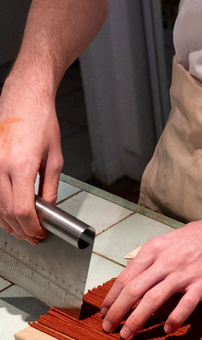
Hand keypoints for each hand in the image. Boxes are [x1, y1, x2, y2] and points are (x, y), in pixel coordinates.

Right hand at [0, 84, 62, 243]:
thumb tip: (49, 209)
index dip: (32, 227)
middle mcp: (0, 167)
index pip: (22, 210)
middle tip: (34, 237)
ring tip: (23, 230)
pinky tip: (9, 215)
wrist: (25, 100)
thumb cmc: (42, 124)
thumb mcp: (55, 159)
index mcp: (21, 166)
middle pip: (6, 212)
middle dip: (21, 230)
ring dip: (8, 223)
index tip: (40, 233)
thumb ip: (50, 188)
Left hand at [101, 214, 201, 338]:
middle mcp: (166, 261)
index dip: (112, 298)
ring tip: (128, 334)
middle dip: (117, 312)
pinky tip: (167, 329)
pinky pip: (185, 305)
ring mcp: (184, 273)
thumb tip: (133, 281)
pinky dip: (174, 319)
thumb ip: (151, 260)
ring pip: (153, 299)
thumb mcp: (168, 242)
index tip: (106, 311)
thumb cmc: (199, 237)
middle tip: (109, 328)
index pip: (125, 277)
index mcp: (154, 249)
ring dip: (137, 320)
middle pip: (134, 290)